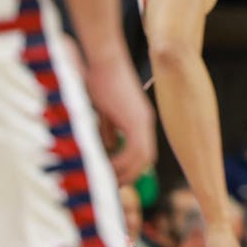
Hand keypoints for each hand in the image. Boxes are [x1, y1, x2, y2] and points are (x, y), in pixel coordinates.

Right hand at [82, 52, 155, 183]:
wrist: (106, 61)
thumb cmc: (101, 80)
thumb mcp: (105, 110)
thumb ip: (109, 129)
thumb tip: (107, 146)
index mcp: (139, 120)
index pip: (142, 152)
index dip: (132, 167)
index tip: (116, 177)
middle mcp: (145, 122)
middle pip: (146, 159)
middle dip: (131, 174)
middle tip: (113, 186)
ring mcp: (143, 121)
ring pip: (142, 158)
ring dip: (126, 171)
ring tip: (109, 180)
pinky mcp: (137, 119)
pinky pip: (134, 150)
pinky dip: (122, 161)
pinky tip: (107, 165)